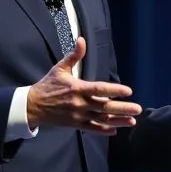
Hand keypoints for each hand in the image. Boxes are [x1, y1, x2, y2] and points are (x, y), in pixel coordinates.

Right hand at [26, 37, 141, 134]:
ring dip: (118, 121)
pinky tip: (115, 131)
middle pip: (104, 107)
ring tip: (132, 121)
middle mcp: (80, 103)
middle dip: (122, 108)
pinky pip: (91, 128)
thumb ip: (74, 56)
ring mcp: (78, 115)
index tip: (128, 91)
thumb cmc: (47, 85)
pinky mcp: (75, 124)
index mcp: (77, 88)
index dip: (114, 90)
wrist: (33, 106)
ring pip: (101, 120)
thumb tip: (82, 40)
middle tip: (138, 109)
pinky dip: (103, 131)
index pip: (99, 90)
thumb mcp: (60, 68)